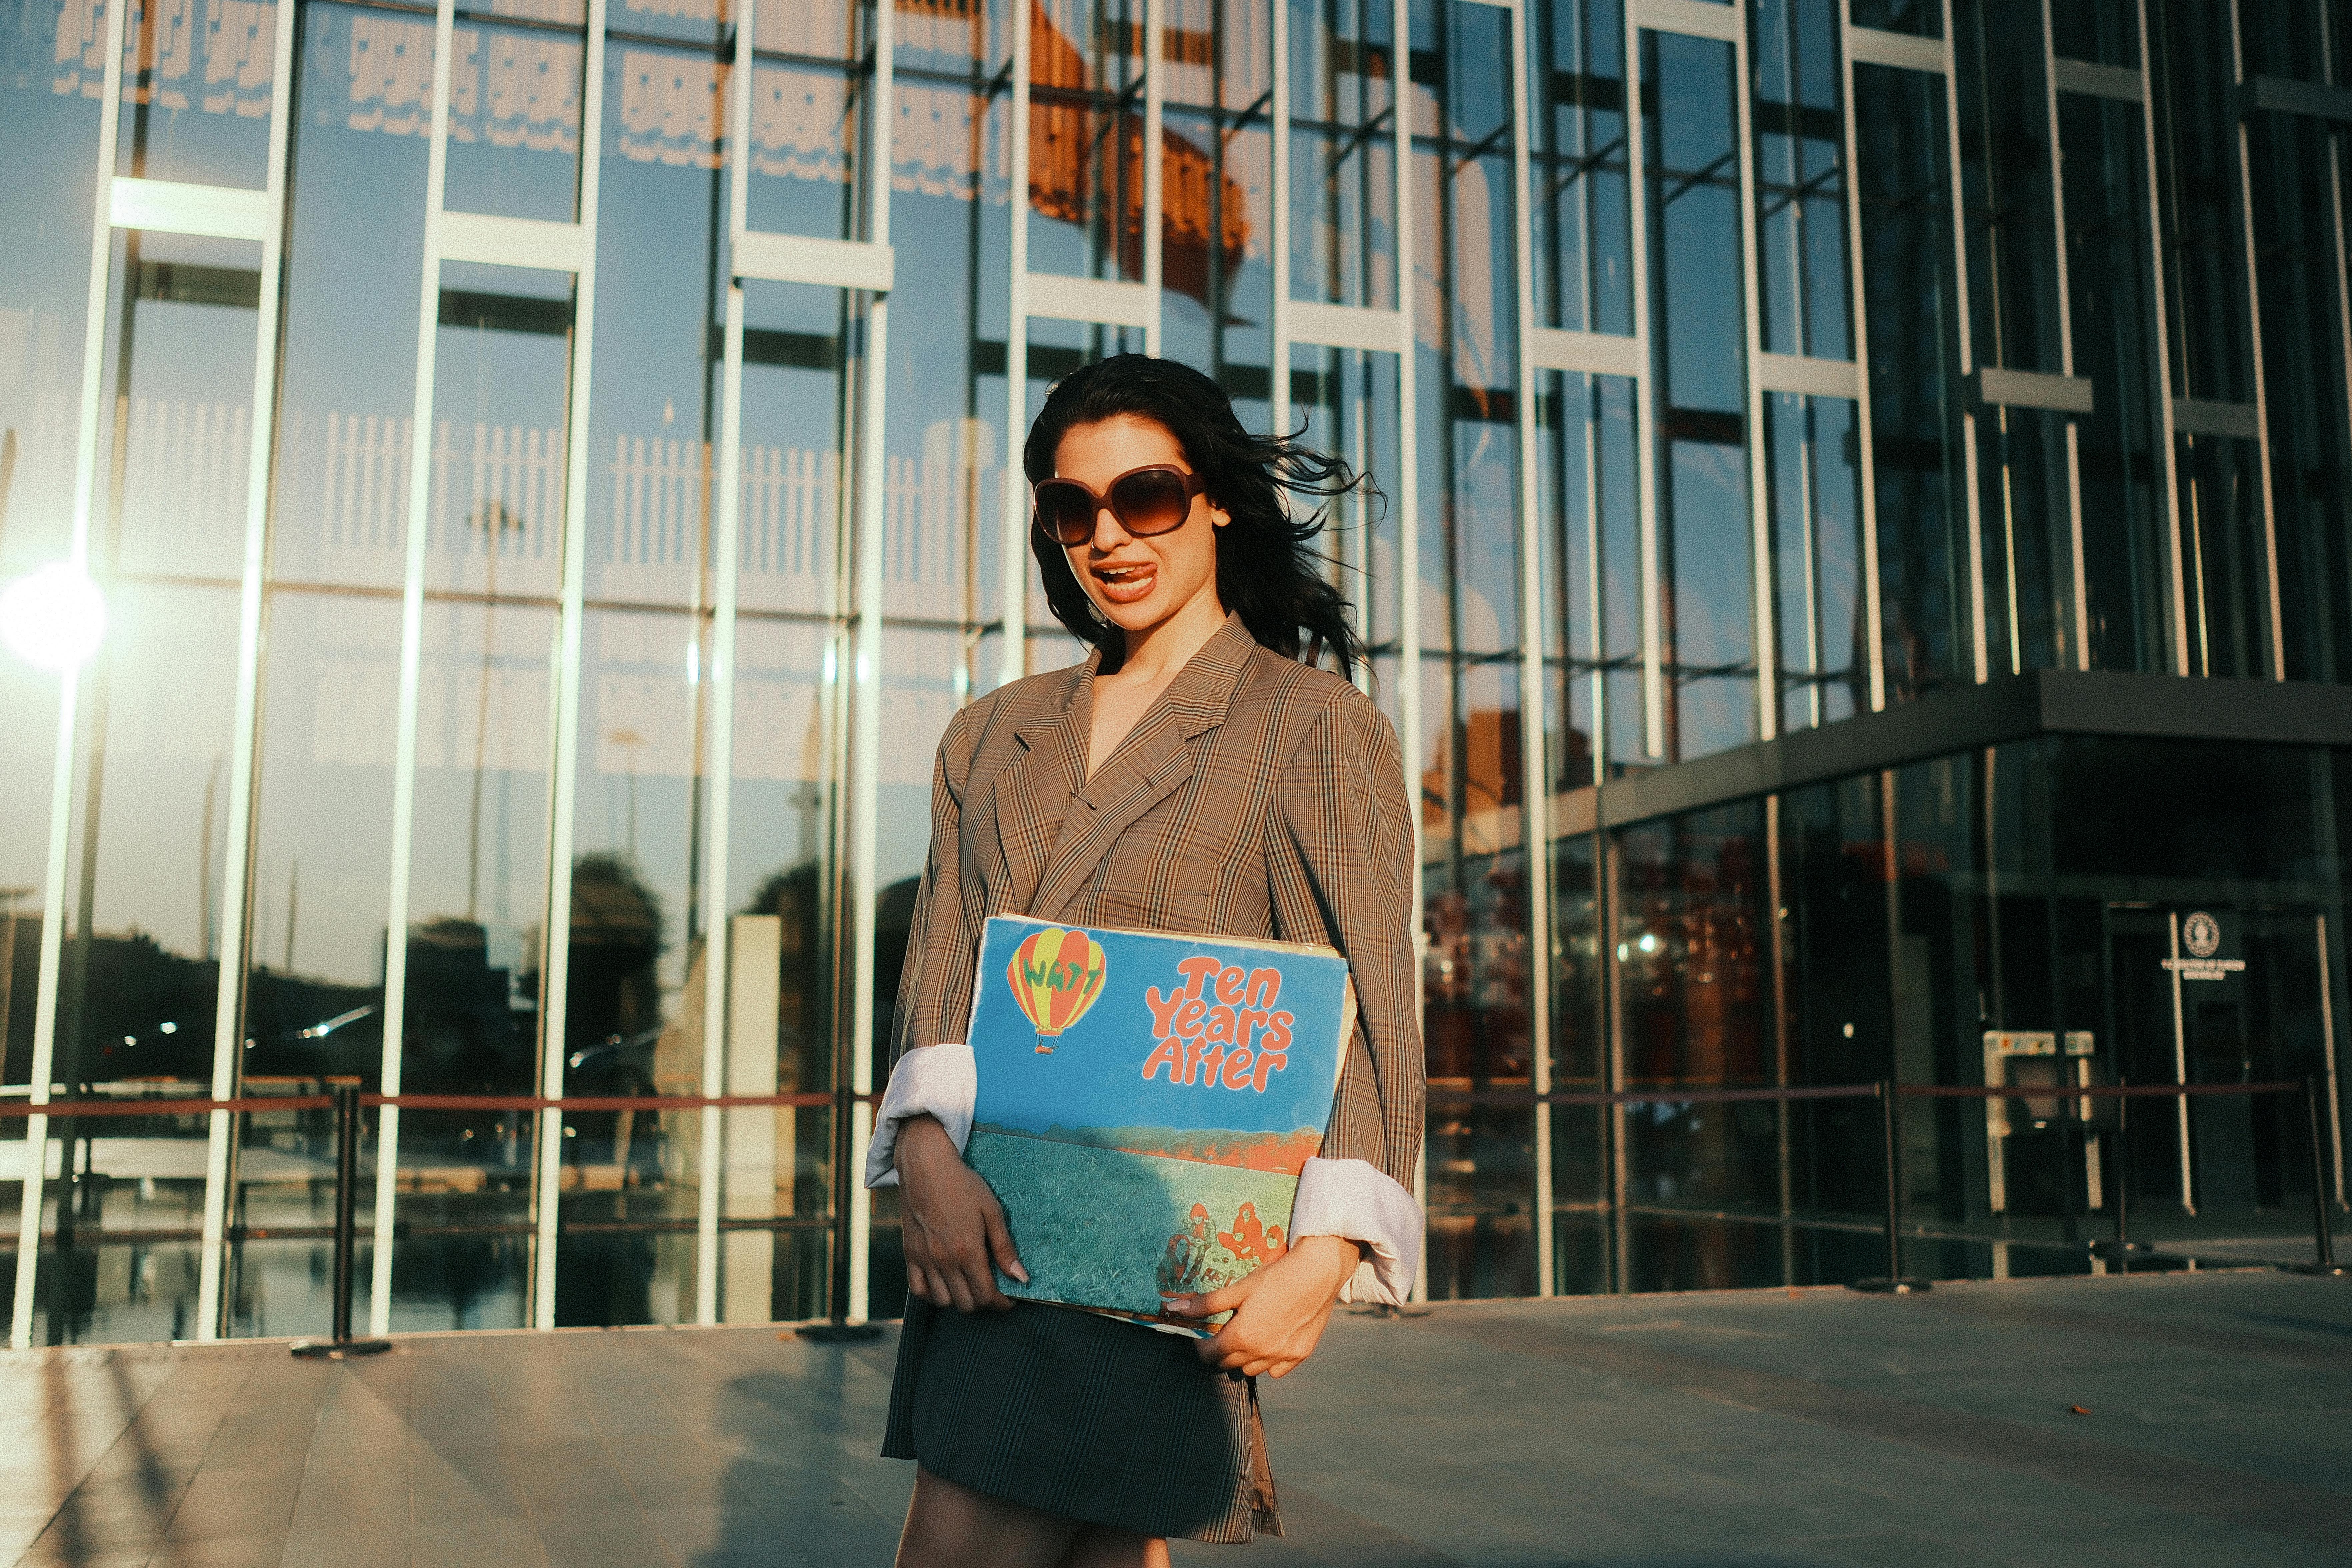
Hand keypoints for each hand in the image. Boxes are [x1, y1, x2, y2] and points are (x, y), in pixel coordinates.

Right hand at [894, 1115, 1026, 1312]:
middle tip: (992, 1289)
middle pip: (967, 1304)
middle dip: (984, 1302)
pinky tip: (945, 1284)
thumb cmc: (963, 1185)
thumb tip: (1021, 1278)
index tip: (1010, 1298)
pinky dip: (933, 1295)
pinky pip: (919, 1290)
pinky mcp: (910, 1254)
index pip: (987, 1296)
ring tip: (970, 1285)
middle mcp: (945, 1261)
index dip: (1002, 1303)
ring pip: (944, 1301)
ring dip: (960, 1300)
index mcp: (968, 1251)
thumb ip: (1004, 1248)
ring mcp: (925, 1259)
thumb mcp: (991, 1211)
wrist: (926, 1166)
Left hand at [1163, 1234, 1363, 1378]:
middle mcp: (1260, 1353)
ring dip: (1244, 1357)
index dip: (1202, 1344)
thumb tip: (1171, 1309)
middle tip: (1226, 1330)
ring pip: (1251, 1369)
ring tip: (1248, 1334)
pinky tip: (1270, 1340)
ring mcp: (1282, 1357)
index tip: (1205, 1333)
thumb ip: (1205, 1304)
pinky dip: (1269, 1360)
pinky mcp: (1300, 1355)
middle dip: (1221, 1350)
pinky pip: (1276, 1370)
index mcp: (1241, 1337)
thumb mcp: (1238, 1288)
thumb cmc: (1275, 1277)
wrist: (1318, 1272)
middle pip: (1228, 1364)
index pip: (1209, 1355)